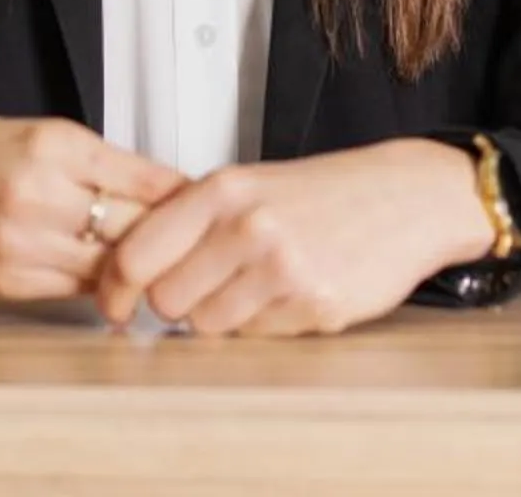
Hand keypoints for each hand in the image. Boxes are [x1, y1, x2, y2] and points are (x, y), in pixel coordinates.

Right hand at [0, 110, 185, 302]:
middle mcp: (40, 193)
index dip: (185, 197)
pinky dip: (95, 284)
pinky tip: (107, 278)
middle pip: (136, 228)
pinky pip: (72, 290)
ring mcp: (20, 243)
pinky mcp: (3, 280)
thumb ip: (90, 161)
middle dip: (168, 237)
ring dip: (135, 268)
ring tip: (158, 267)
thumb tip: (156, 187)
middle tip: (195, 243)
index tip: (206, 204)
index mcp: (55, 144)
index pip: (148, 180)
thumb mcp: (31, 133)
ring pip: (109, 267)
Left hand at [92, 139, 495, 337]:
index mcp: (223, 189)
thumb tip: (123, 265)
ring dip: (223, 315)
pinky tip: (292, 292)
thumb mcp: (250, 184)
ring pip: (208, 325)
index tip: (113, 304)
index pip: (135, 255)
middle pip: (166, 300)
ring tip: (257, 284)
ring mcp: (283, 269)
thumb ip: (190, 218)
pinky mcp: (314, 306)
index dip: (114, 288)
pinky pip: (256, 336)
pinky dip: (265, 323)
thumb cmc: (323, 192)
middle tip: (206, 285)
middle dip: (177, 302)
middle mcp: (248, 227)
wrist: (408, 197)